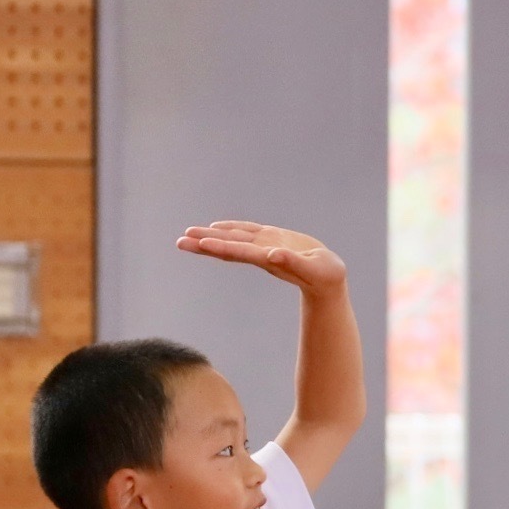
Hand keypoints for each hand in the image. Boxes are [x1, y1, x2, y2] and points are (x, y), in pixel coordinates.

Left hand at [176, 221, 348, 296]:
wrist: (328, 282)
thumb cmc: (326, 276)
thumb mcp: (316, 269)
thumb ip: (294, 262)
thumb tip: (273, 255)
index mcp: (270, 260)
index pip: (241, 252)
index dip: (221, 247)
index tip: (201, 243)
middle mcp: (262, 254)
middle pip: (228, 247)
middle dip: (204, 243)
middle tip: (180, 240)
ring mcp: (265, 247)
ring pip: (233, 239)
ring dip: (210, 236)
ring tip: (187, 233)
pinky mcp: (273, 240)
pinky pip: (247, 232)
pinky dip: (230, 228)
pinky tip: (216, 226)